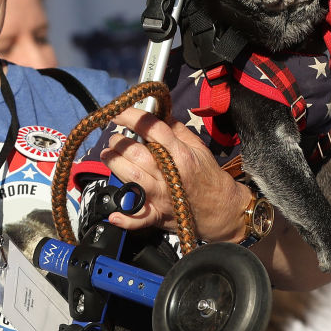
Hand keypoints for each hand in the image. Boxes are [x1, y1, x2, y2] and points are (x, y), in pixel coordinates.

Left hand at [100, 107, 248, 242]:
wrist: (222, 209)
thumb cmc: (208, 176)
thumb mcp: (198, 148)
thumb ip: (177, 130)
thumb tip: (158, 113)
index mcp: (180, 154)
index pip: (153, 130)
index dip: (132, 118)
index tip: (119, 112)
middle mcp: (168, 174)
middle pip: (136, 154)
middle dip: (119, 142)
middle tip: (114, 137)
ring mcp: (161, 196)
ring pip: (131, 177)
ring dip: (114, 164)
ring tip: (108, 155)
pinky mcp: (158, 215)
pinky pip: (139, 218)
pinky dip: (125, 217)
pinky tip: (115, 213)